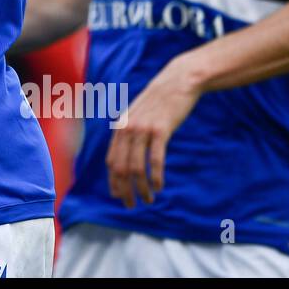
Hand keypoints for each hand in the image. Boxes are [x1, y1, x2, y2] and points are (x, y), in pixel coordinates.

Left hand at [105, 59, 201, 208]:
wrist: (177, 82)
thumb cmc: (159, 102)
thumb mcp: (138, 115)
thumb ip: (130, 132)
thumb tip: (128, 154)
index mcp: (120, 127)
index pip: (112, 161)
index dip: (114, 181)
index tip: (119, 196)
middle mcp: (127, 129)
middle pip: (121, 168)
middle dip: (125, 190)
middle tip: (132, 205)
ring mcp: (143, 129)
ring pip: (137, 167)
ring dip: (142, 188)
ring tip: (148, 200)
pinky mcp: (160, 130)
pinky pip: (155, 160)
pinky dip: (156, 177)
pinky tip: (159, 187)